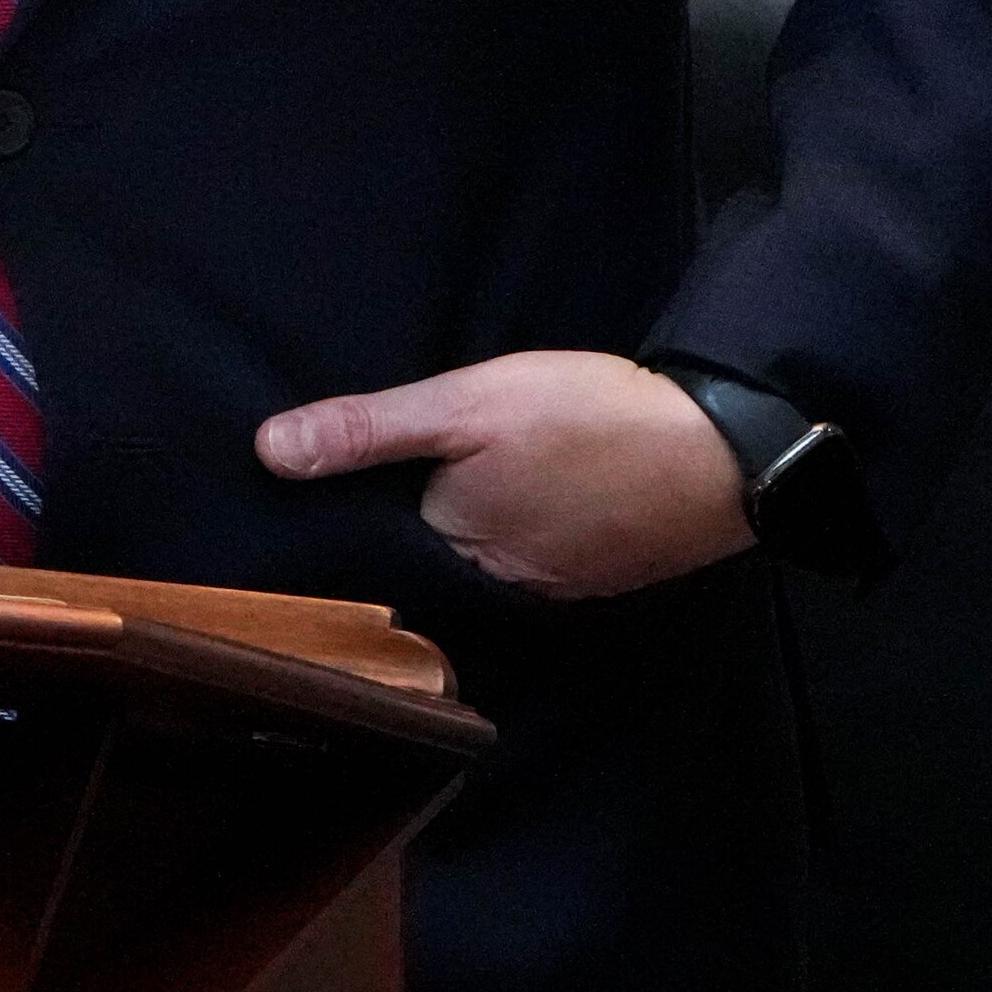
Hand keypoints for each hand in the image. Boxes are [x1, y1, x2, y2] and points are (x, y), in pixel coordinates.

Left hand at [255, 349, 751, 598]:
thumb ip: (368, 432)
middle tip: (385, 473)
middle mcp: (495, 587)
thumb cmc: (587, 417)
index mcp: (451, 548)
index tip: (311, 489)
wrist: (723, 449)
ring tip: (450, 481)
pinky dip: (517, 531)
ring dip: (464, 527)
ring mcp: (551, 588)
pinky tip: (519, 495)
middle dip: (401, 524)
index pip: (372, 543)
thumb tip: (268, 453)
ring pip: (479, 558)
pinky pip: (531, 559)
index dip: (345, 512)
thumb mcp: (463, 404)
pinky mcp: (596, 577)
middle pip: (425, 557)